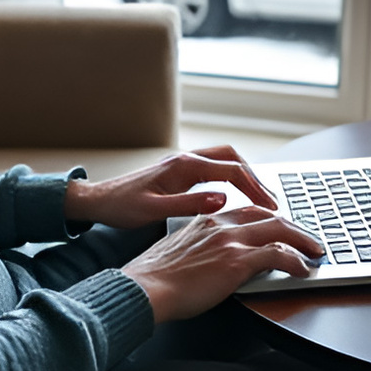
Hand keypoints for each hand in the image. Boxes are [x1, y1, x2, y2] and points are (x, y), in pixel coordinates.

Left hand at [63, 145, 276, 229]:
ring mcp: (183, 164)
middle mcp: (186, 159)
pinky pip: (214, 168)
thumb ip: (189, 205)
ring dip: (245, 176)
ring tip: (261, 199)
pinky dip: (232, 178)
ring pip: (224, 161)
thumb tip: (223, 198)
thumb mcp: (154, 211)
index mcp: (184, 166)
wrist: (98, 200)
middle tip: (272, 201)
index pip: (231, 170)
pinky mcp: (179, 172)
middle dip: (256, 178)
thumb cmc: (122, 207)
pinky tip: (236, 196)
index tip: (271, 205)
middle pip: (233, 159)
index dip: (255, 187)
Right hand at [122, 206, 323, 322]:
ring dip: (303, 240)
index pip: (247, 211)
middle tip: (308, 238)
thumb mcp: (181, 252)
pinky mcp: (237, 262)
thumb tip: (218, 261)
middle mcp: (221, 225)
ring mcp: (230, 241)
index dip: (269, 218)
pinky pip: (278, 255)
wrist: (145, 288)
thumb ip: (203, 248)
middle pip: (269, 215)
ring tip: (315, 251)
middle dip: (294, 226)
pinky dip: (296, 261)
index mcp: (206, 221)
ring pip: (280, 229)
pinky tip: (303, 270)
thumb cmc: (156, 278)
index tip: (282, 226)